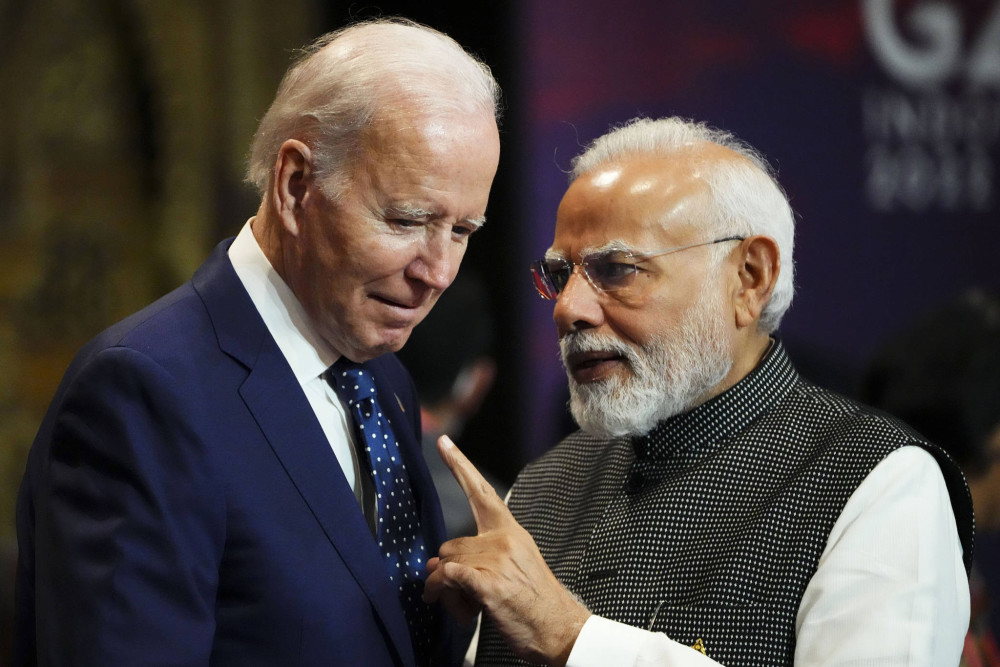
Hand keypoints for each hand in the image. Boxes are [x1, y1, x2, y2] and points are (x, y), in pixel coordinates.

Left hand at [422, 436, 590, 666]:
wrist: (560, 629)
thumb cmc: (534, 603)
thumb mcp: (509, 570)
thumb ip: (474, 559)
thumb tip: (434, 564)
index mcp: (511, 532)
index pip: (481, 493)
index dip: (459, 465)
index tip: (443, 442)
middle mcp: (504, 540)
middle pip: (450, 545)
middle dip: (447, 572)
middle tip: (459, 597)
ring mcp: (497, 560)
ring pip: (445, 565)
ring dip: (446, 591)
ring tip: (469, 609)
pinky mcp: (490, 584)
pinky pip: (449, 577)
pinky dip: (445, 593)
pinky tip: (464, 609)